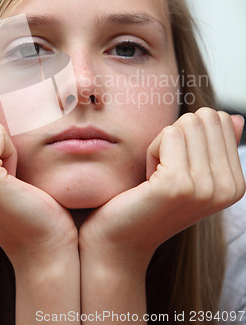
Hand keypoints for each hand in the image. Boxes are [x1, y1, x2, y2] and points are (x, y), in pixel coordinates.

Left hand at [79, 108, 244, 268]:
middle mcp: (228, 188)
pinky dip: (151, 150)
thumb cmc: (151, 200)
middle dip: (177, 135)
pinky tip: (148, 179)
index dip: (190, 135)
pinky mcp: (178, 184)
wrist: (123, 240)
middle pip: (205, 118)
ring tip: (157, 176)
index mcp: (236, 184)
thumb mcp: (190, 171)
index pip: (221, 120)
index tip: (177, 166)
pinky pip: (169, 134)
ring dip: (162, 144)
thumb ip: (215, 145)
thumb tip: (234, 117)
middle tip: (164, 169)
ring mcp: (206, 188)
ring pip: (186, 124)